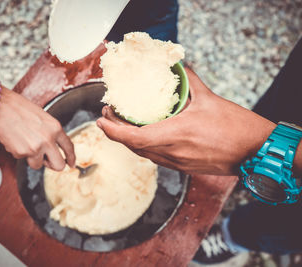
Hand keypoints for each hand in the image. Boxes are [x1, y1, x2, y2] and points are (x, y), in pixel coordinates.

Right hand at [0, 88, 74, 170]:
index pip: (69, 147)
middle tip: (47, 161)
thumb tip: (54, 147)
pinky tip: (15, 139)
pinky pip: (23, 159)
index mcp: (55, 128)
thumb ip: (51, 132)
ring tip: (25, 143)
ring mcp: (35, 148)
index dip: (71, 158)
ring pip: (38, 165)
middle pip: (59, 165)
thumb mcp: (43, 117)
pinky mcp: (21, 153)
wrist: (0, 107)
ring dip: (33, 158)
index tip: (71, 164)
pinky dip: (19, 152)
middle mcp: (48, 139)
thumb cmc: (19, 108)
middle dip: (53, 165)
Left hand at [96, 68, 275, 175]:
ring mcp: (177, 163)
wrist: (255, 152)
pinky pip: (155, 158)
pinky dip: (143, 147)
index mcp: (177, 135)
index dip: (113, 131)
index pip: (134, 139)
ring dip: (128, 140)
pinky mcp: (183, 168)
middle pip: (133, 147)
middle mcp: (173, 153)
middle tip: (108, 115)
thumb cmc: (235, 126)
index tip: (101, 119)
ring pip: (143, 154)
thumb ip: (190, 81)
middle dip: (115, 132)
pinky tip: (142, 135)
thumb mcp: (210, 98)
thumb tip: (178, 67)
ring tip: (121, 124)